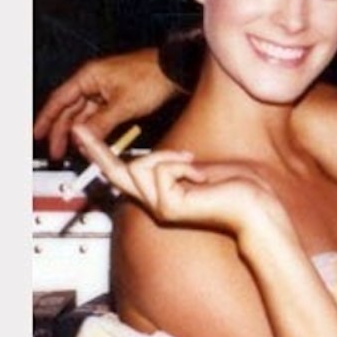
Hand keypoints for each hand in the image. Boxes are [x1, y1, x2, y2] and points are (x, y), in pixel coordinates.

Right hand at [33, 49, 175, 159]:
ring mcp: (107, 89)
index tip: (37, 134)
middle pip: (70, 109)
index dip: (46, 118)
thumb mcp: (123, 104)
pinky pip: (101, 115)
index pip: (59, 99)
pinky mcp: (119, 96)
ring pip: (86, 114)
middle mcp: (94, 81)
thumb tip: (82, 138)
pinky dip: (96, 128)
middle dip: (62, 131)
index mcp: (89, 76)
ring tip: (75, 150)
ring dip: (80, 132)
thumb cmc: (153, 76)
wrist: (179, 70)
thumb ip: (100, 123)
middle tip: (57, 151)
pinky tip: (93, 140)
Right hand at [71, 125, 284, 237]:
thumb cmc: (238, 186)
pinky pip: (162, 171)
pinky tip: (199, 177)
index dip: (103, 156)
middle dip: (99, 150)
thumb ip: (175, 166)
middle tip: (79, 129)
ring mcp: (160, 207)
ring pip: (143, 165)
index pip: (125, 174)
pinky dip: (182, 166)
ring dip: (172, 157)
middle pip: (118, 172)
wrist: (257, 204)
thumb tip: (155, 157)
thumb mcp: (199, 169)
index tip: (85, 137)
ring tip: (195, 166)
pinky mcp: (168, 207)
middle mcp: (155, 203)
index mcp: (161, 194)